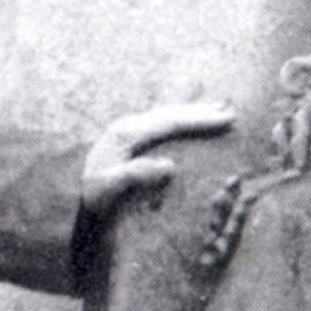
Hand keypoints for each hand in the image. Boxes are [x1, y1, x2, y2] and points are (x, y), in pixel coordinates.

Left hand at [79, 101, 234, 211]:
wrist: (80, 201)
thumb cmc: (95, 199)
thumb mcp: (108, 190)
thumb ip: (135, 175)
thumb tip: (169, 165)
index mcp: (126, 135)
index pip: (170, 122)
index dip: (199, 120)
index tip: (225, 120)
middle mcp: (127, 126)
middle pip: (170, 113)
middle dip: (201, 112)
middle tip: (230, 112)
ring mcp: (127, 129)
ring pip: (166, 115)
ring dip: (192, 113)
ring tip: (217, 110)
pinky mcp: (129, 137)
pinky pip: (161, 123)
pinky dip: (180, 120)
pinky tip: (191, 122)